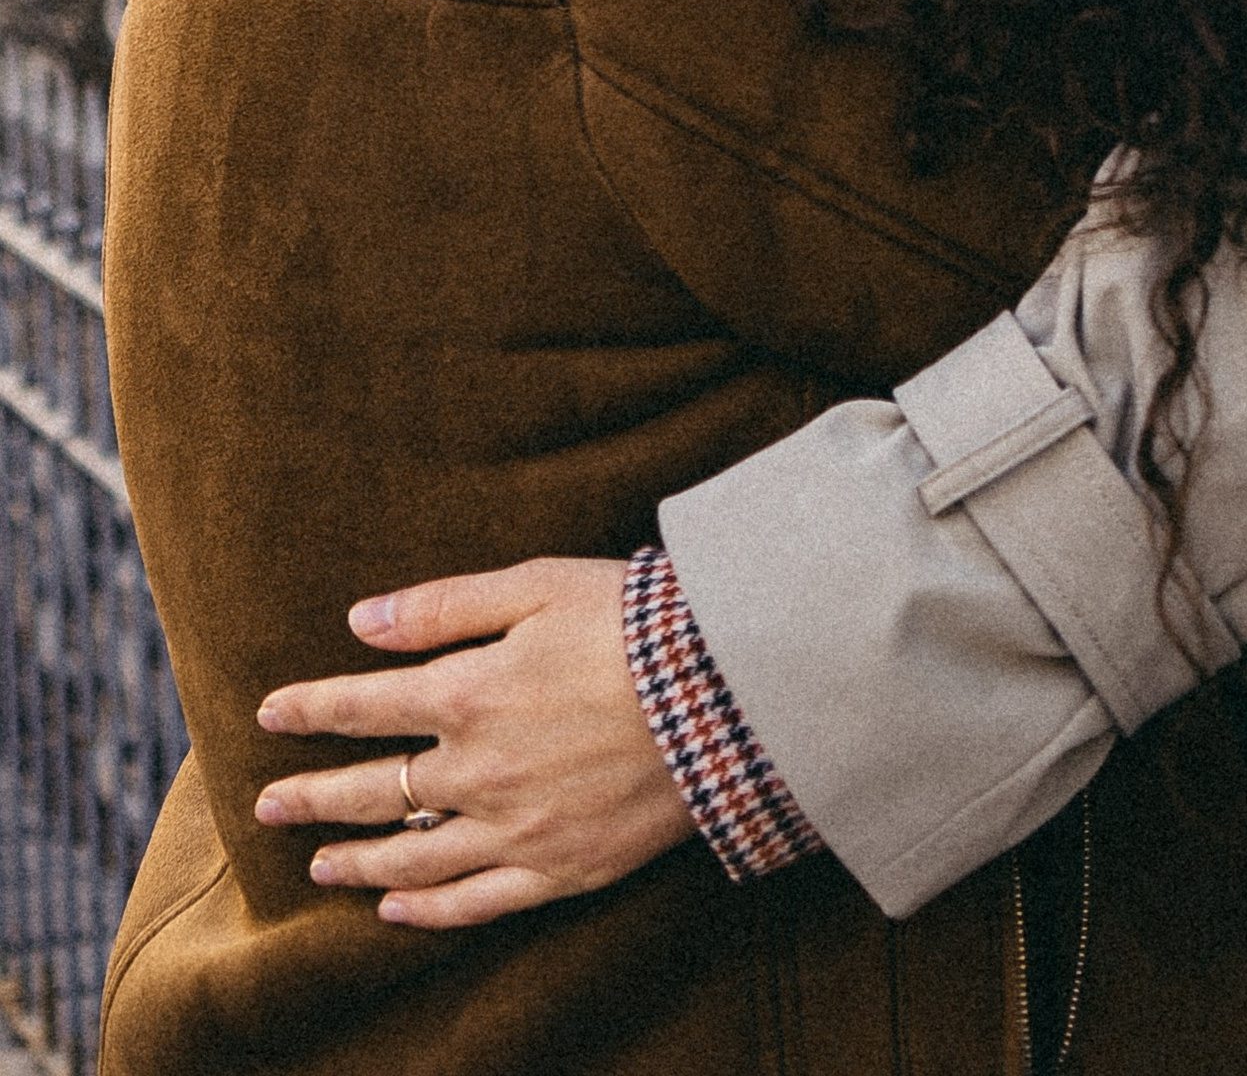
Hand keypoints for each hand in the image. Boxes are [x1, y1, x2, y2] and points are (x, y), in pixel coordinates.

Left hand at [253, 556, 691, 927]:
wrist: (727, 689)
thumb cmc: (634, 621)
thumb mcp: (536, 584)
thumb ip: (444, 605)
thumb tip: (361, 620)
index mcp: (466, 694)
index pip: (362, 706)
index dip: (309, 710)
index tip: (269, 714)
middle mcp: (476, 772)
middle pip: (371, 793)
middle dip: (311, 797)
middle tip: (268, 806)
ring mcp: (515, 830)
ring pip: (412, 859)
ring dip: (357, 862)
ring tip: (320, 866)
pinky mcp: (560, 869)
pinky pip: (476, 903)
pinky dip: (427, 912)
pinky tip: (396, 911)